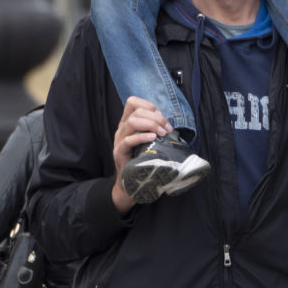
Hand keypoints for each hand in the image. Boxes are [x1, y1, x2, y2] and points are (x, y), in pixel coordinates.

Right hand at [111, 96, 173, 213]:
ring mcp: (119, 141)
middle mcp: (121, 129)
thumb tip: (168, 123)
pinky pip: (128, 141)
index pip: (132, 102)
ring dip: (151, 125)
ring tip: (162, 134)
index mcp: (127, 124)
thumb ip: (154, 130)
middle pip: (136, 112)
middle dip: (155, 117)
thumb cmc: (142, 161)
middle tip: (167, 129)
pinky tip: (152, 138)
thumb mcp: (149, 142)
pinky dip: (141, 137)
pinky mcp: (119, 153)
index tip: (162, 118)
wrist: (129, 185)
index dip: (148, 105)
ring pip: (131, 122)